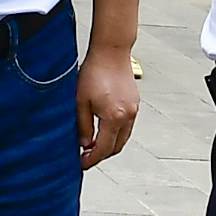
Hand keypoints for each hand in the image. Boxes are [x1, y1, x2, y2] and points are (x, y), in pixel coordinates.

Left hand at [76, 47, 140, 167]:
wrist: (111, 51)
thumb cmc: (94, 72)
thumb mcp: (80, 101)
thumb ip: (82, 126)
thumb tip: (84, 144)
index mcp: (114, 117)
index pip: (103, 148)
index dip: (91, 159)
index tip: (82, 164)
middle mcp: (128, 116)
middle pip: (116, 147)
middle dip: (101, 155)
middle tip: (85, 156)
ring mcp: (134, 110)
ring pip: (123, 138)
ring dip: (109, 145)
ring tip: (93, 144)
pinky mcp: (135, 103)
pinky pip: (127, 126)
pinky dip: (116, 133)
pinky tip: (103, 129)